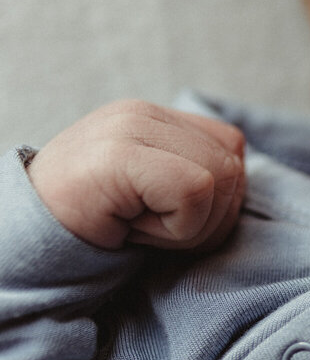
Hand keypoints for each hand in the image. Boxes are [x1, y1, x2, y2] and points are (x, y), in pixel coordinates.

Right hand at [27, 100, 247, 250]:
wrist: (18, 245)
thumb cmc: (88, 227)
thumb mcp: (146, 193)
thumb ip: (189, 172)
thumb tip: (238, 181)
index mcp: (152, 118)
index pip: (231, 147)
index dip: (216, 197)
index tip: (166, 216)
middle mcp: (143, 113)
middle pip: (233, 165)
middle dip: (208, 217)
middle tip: (152, 230)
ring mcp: (130, 128)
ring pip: (220, 178)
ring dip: (189, 226)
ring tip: (137, 227)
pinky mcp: (121, 154)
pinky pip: (196, 191)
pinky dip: (176, 229)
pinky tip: (131, 230)